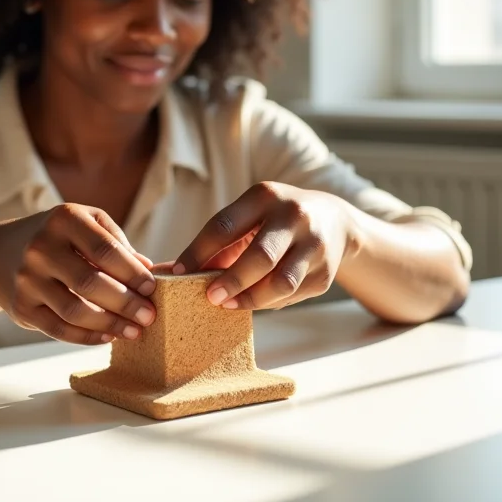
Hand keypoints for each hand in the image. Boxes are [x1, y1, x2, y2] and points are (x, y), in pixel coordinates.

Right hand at [0, 204, 156, 344]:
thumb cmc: (55, 236)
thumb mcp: (83, 222)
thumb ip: (115, 241)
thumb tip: (150, 270)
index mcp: (64, 219)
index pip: (106, 249)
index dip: (132, 272)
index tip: (152, 288)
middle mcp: (41, 247)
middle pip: (91, 283)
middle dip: (126, 303)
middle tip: (150, 316)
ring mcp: (27, 278)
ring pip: (75, 310)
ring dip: (110, 325)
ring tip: (134, 331)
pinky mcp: (20, 307)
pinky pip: (58, 328)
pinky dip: (87, 336)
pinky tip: (108, 336)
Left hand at [173, 182, 356, 309]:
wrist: (334, 220)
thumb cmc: (273, 221)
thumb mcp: (249, 218)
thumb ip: (215, 244)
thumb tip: (167, 272)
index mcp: (264, 196)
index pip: (224, 225)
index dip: (198, 252)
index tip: (177, 273)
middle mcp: (293, 215)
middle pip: (260, 256)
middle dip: (231, 280)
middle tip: (210, 297)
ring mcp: (314, 243)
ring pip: (281, 282)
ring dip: (251, 299)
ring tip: (230, 305)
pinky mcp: (325, 271)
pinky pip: (292, 296)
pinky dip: (270, 302)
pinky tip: (258, 300)